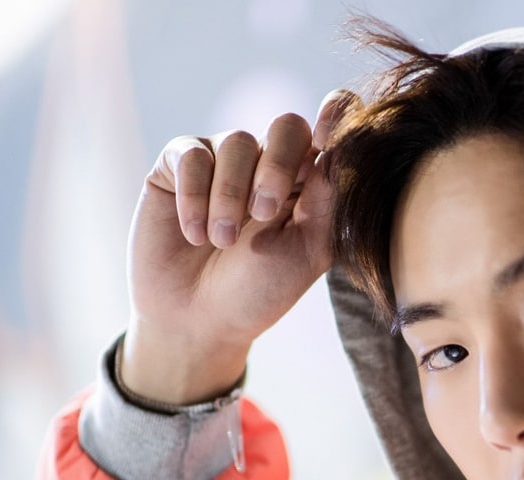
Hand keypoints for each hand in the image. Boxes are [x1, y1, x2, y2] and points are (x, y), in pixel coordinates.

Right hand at [120, 90, 358, 403]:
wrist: (196, 320)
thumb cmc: (259, 289)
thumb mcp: (308, 249)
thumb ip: (329, 198)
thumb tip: (346, 145)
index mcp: (310, 182)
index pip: (332, 128)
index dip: (338, 117)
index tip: (331, 138)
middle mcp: (269, 162)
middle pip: (287, 126)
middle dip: (277, 167)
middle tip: (264, 214)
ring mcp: (224, 160)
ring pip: (237, 142)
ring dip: (230, 197)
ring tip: (223, 241)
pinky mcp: (178, 165)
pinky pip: (191, 155)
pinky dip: (194, 196)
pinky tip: (194, 235)